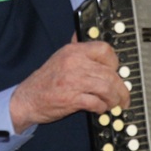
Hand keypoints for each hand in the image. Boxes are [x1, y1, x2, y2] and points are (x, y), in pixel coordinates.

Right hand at [9, 39, 130, 132]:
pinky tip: (100, 109)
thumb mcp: (60, 58)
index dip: (115, 62)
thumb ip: (77, 51)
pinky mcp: (71, 99)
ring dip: (114, 99)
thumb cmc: (45, 81)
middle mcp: (74, 63)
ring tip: (114, 104)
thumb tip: (90, 41)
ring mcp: (73, 81)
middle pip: (110, 73)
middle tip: (123, 96)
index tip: (117, 72)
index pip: (104, 50)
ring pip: (106, 88)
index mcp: (73, 51)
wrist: (26, 99)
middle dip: (121, 87)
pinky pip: (96, 102)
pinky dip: (101, 108)